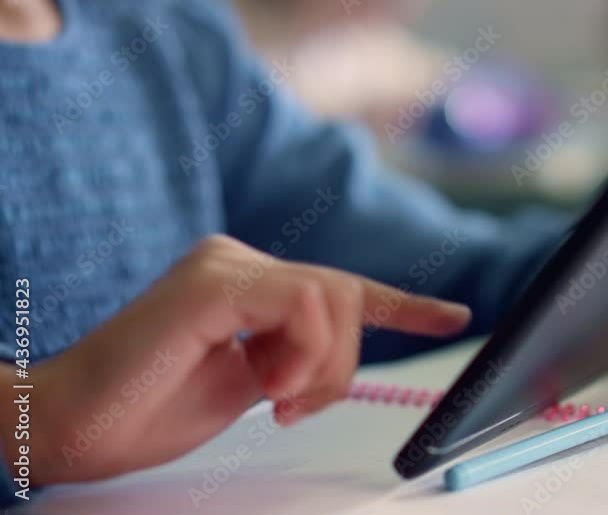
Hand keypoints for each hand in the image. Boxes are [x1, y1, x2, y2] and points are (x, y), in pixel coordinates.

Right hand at [7, 235, 469, 485]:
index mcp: (251, 284)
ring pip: (334, 299)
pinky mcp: (213, 283)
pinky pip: (302, 302)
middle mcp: (242, 261)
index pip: (343, 289)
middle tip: (293, 407)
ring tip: (272, 400)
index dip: (405, 306)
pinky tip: (267, 385)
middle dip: (343, 365)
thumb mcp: (250, 383)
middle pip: (347, 296)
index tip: (453, 316)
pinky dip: (303, 353)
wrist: (74, 424)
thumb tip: (337, 359)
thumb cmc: (152, 407)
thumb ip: (295, 358)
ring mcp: (227, 265)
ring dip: (322, 366)